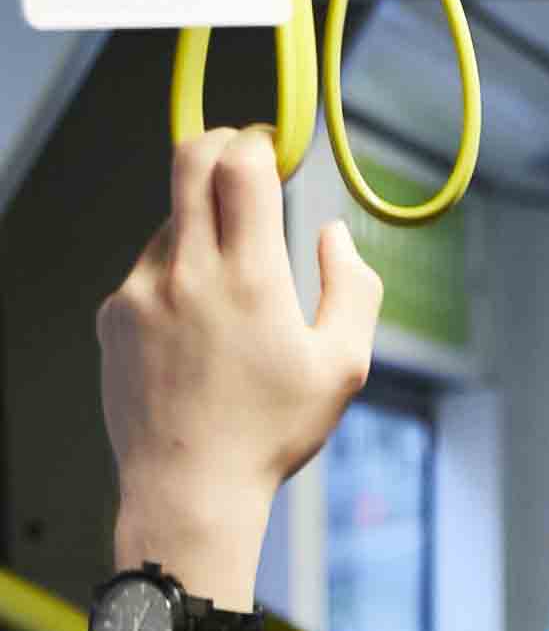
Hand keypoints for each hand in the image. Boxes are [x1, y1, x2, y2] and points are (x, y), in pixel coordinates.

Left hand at [101, 133, 381, 538]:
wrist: (189, 487)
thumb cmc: (272, 433)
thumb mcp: (343, 367)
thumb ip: (352, 289)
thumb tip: (335, 234)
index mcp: (249, 279)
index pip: (240, 166)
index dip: (260, 143)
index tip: (275, 151)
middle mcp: (186, 272)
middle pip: (188, 161)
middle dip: (220, 145)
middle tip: (245, 160)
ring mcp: (140, 290)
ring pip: (170, 220)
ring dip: (203, 225)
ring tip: (234, 285)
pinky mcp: (114, 313)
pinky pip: (148, 268)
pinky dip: (177, 273)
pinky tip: (200, 328)